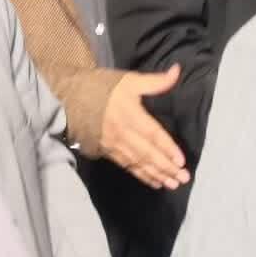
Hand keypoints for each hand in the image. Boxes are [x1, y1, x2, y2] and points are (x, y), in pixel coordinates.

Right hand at [100, 66, 188, 189]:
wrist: (72, 95)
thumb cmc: (104, 86)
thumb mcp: (130, 79)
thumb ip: (155, 81)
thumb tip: (177, 71)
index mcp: (130, 115)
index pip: (153, 134)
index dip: (167, 148)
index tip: (181, 161)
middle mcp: (123, 133)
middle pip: (147, 153)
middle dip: (166, 167)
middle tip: (183, 178)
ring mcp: (114, 144)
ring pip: (138, 163)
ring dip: (156, 175)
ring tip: (171, 184)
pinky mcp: (107, 151)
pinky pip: (127, 166)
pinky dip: (141, 175)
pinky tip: (153, 182)